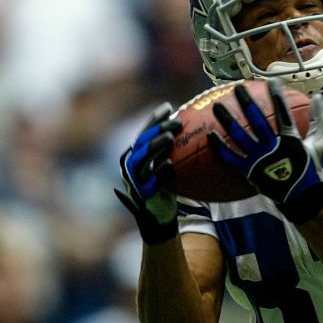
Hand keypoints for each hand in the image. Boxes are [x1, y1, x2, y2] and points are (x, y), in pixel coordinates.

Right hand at [115, 103, 180, 243]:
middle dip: (158, 129)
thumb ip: (171, 149)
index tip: (169, 107)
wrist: (159, 215)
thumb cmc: (166, 186)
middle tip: (177, 122)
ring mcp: (133, 179)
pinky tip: (170, 163)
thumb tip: (192, 125)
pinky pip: (149, 180)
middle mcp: (130, 164)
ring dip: (155, 146)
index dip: (155, 118)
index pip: (144, 131)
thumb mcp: (167, 164)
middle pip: (142, 141)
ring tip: (171, 137)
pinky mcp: (141, 193)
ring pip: (142, 158)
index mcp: (135, 154)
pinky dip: (159, 171)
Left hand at [208, 80, 322, 222]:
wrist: (300, 196)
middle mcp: (273, 147)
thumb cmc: (309, 168)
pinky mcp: (249, 171)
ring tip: (217, 106)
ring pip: (240, 137)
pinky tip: (210, 135)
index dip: (277, 96)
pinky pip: (231, 158)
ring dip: (228, 120)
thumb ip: (318, 120)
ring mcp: (259, 160)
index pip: (283, 112)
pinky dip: (220, 148)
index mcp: (291, 139)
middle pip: (257, 121)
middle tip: (237, 88)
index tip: (271, 81)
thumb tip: (316, 98)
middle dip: (247, 102)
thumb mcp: (320, 143)